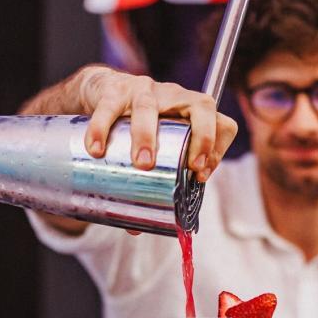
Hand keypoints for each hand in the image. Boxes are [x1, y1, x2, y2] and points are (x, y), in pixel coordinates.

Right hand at [77, 66, 237, 182]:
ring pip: (149, 107)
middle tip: (189, 169)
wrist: (103, 90)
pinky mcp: (113, 90)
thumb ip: (151, 180)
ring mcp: (144, 90)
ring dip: (146, 136)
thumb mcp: (154, 144)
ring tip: (141, 164)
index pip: (221, 123)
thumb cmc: (136, 123)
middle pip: (201, 106)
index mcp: (191, 112)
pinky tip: (96, 151)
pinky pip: (108, 107)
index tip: (200, 174)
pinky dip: (101, 129)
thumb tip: (138, 226)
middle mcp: (175, 97)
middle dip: (201, 138)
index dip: (218, 149)